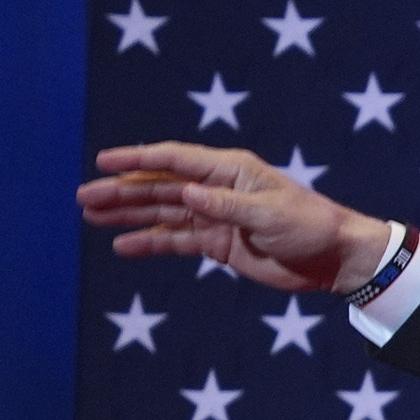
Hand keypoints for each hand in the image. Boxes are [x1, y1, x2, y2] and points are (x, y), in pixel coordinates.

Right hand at [77, 142, 390, 293]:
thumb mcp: (271, 215)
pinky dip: (151, 242)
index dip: (138, 160)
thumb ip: (227, 206)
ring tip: (92, 217)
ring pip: (163, 212)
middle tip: (85, 197)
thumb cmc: (310, 227)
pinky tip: (124, 246)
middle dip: (122, 191)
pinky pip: (176, 240)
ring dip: (128, 214)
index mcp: (229, 171)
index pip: (174, 161)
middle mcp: (216, 189)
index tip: (104, 162)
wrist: (334, 259)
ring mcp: (215, 216)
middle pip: (159, 187)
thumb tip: (186, 194)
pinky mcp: (219, 242)